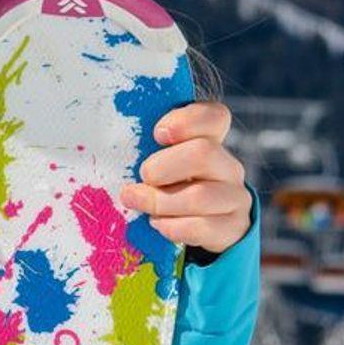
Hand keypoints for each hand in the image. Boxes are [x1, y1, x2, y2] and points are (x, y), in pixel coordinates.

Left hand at [118, 100, 251, 257]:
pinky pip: (203, 227)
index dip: (186, 121)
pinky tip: (157, 224)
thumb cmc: (168, 187)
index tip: (157, 134)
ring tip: (138, 203)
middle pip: (203, 153)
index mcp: (211, 141)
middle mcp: (227, 166)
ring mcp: (234, 197)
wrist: (202, 227)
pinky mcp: (232, 227)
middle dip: (161, 167)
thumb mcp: (158, 162)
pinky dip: (173, 227)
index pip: (215, 116)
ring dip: (160, 202)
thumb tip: (110, 144)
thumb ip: (145, 149)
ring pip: (201, 196)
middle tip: (141, 177)